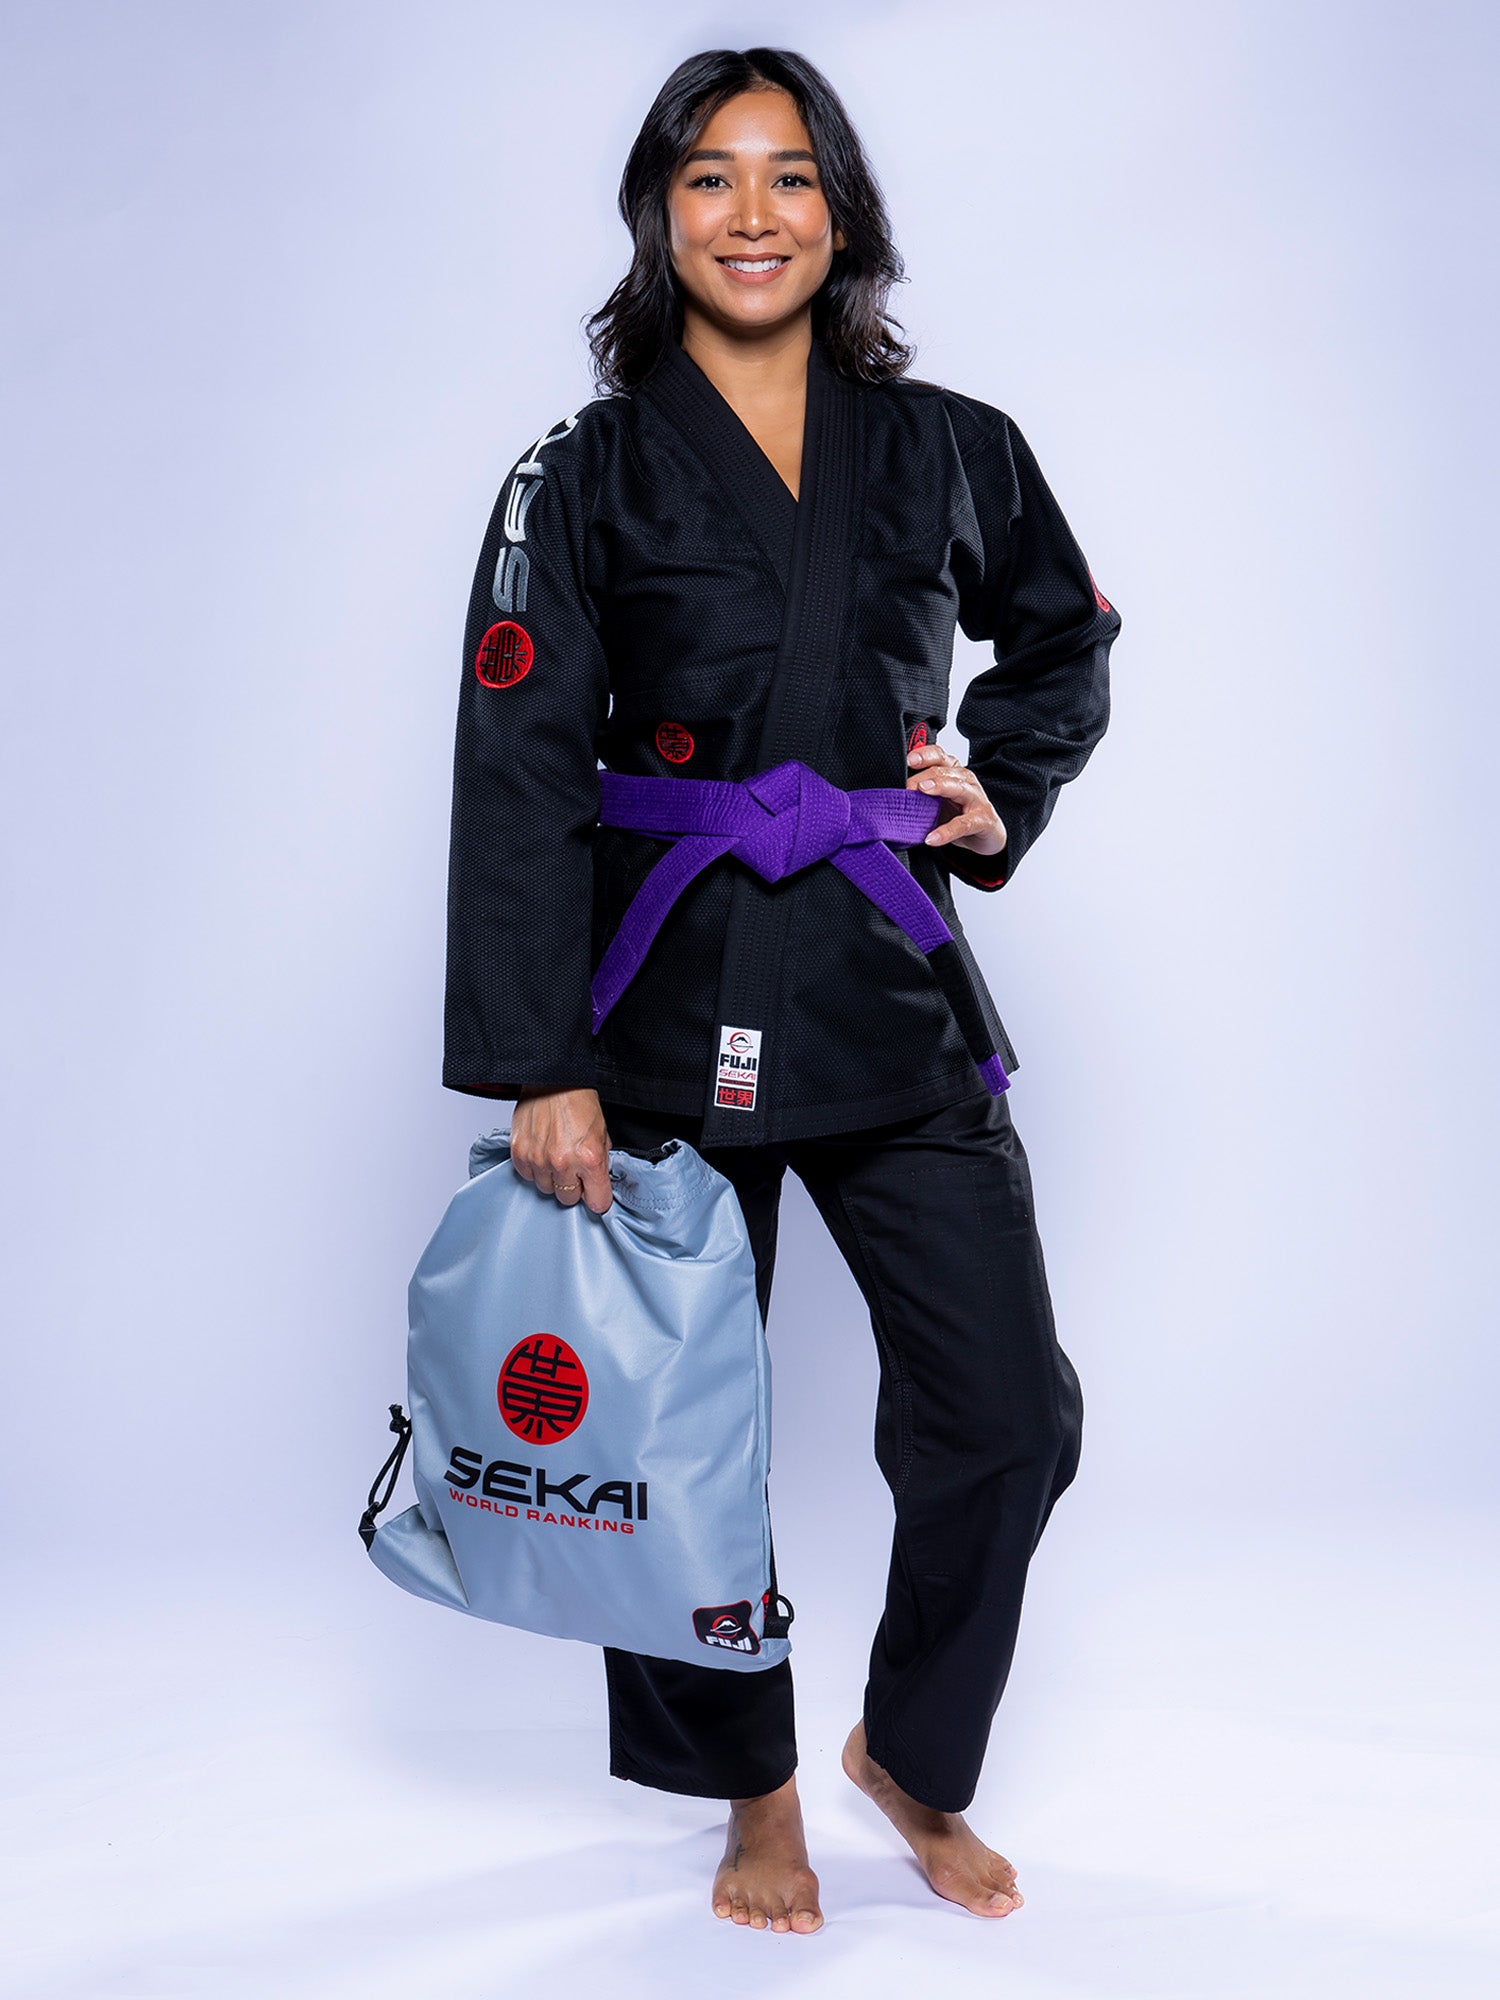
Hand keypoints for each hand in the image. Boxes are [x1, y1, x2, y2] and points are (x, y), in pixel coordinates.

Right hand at [509, 1086, 613, 1213]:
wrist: (553, 1078)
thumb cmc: (578, 1100)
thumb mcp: (602, 1132)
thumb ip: (601, 1161)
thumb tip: (597, 1181)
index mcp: (589, 1158)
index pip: (597, 1201)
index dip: (598, 1197)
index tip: (596, 1194)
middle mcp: (563, 1162)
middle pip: (568, 1199)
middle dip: (573, 1187)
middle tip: (574, 1169)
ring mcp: (538, 1159)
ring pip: (546, 1189)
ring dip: (552, 1177)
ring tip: (556, 1156)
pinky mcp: (520, 1153)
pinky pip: (528, 1176)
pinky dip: (534, 1168)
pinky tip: (541, 1152)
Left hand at [906, 742, 1006, 859]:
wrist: (986, 835)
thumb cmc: (958, 814)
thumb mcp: (936, 800)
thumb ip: (918, 793)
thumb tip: (889, 794)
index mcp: (953, 772)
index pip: (939, 755)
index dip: (924, 755)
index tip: (908, 760)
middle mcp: (966, 781)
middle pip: (945, 771)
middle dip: (925, 775)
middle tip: (907, 786)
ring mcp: (977, 799)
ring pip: (958, 787)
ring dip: (940, 787)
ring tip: (922, 791)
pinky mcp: (983, 819)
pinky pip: (963, 824)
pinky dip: (947, 831)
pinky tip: (932, 838)